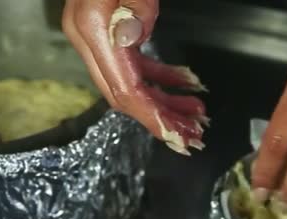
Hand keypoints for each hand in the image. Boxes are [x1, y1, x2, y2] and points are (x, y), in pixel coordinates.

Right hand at [62, 0, 208, 155]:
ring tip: (197, 115)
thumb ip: (134, 9)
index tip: (179, 138)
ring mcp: (97, 36)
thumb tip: (131, 41)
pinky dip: (162, 76)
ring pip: (133, 83)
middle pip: (127, 95)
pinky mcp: (110, 31)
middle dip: (163, 118)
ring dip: (166, 101)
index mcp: (93, 31)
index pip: (124, 90)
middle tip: (195, 136)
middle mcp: (89, 39)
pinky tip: (185, 84)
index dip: (153, 118)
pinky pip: (136, 64)